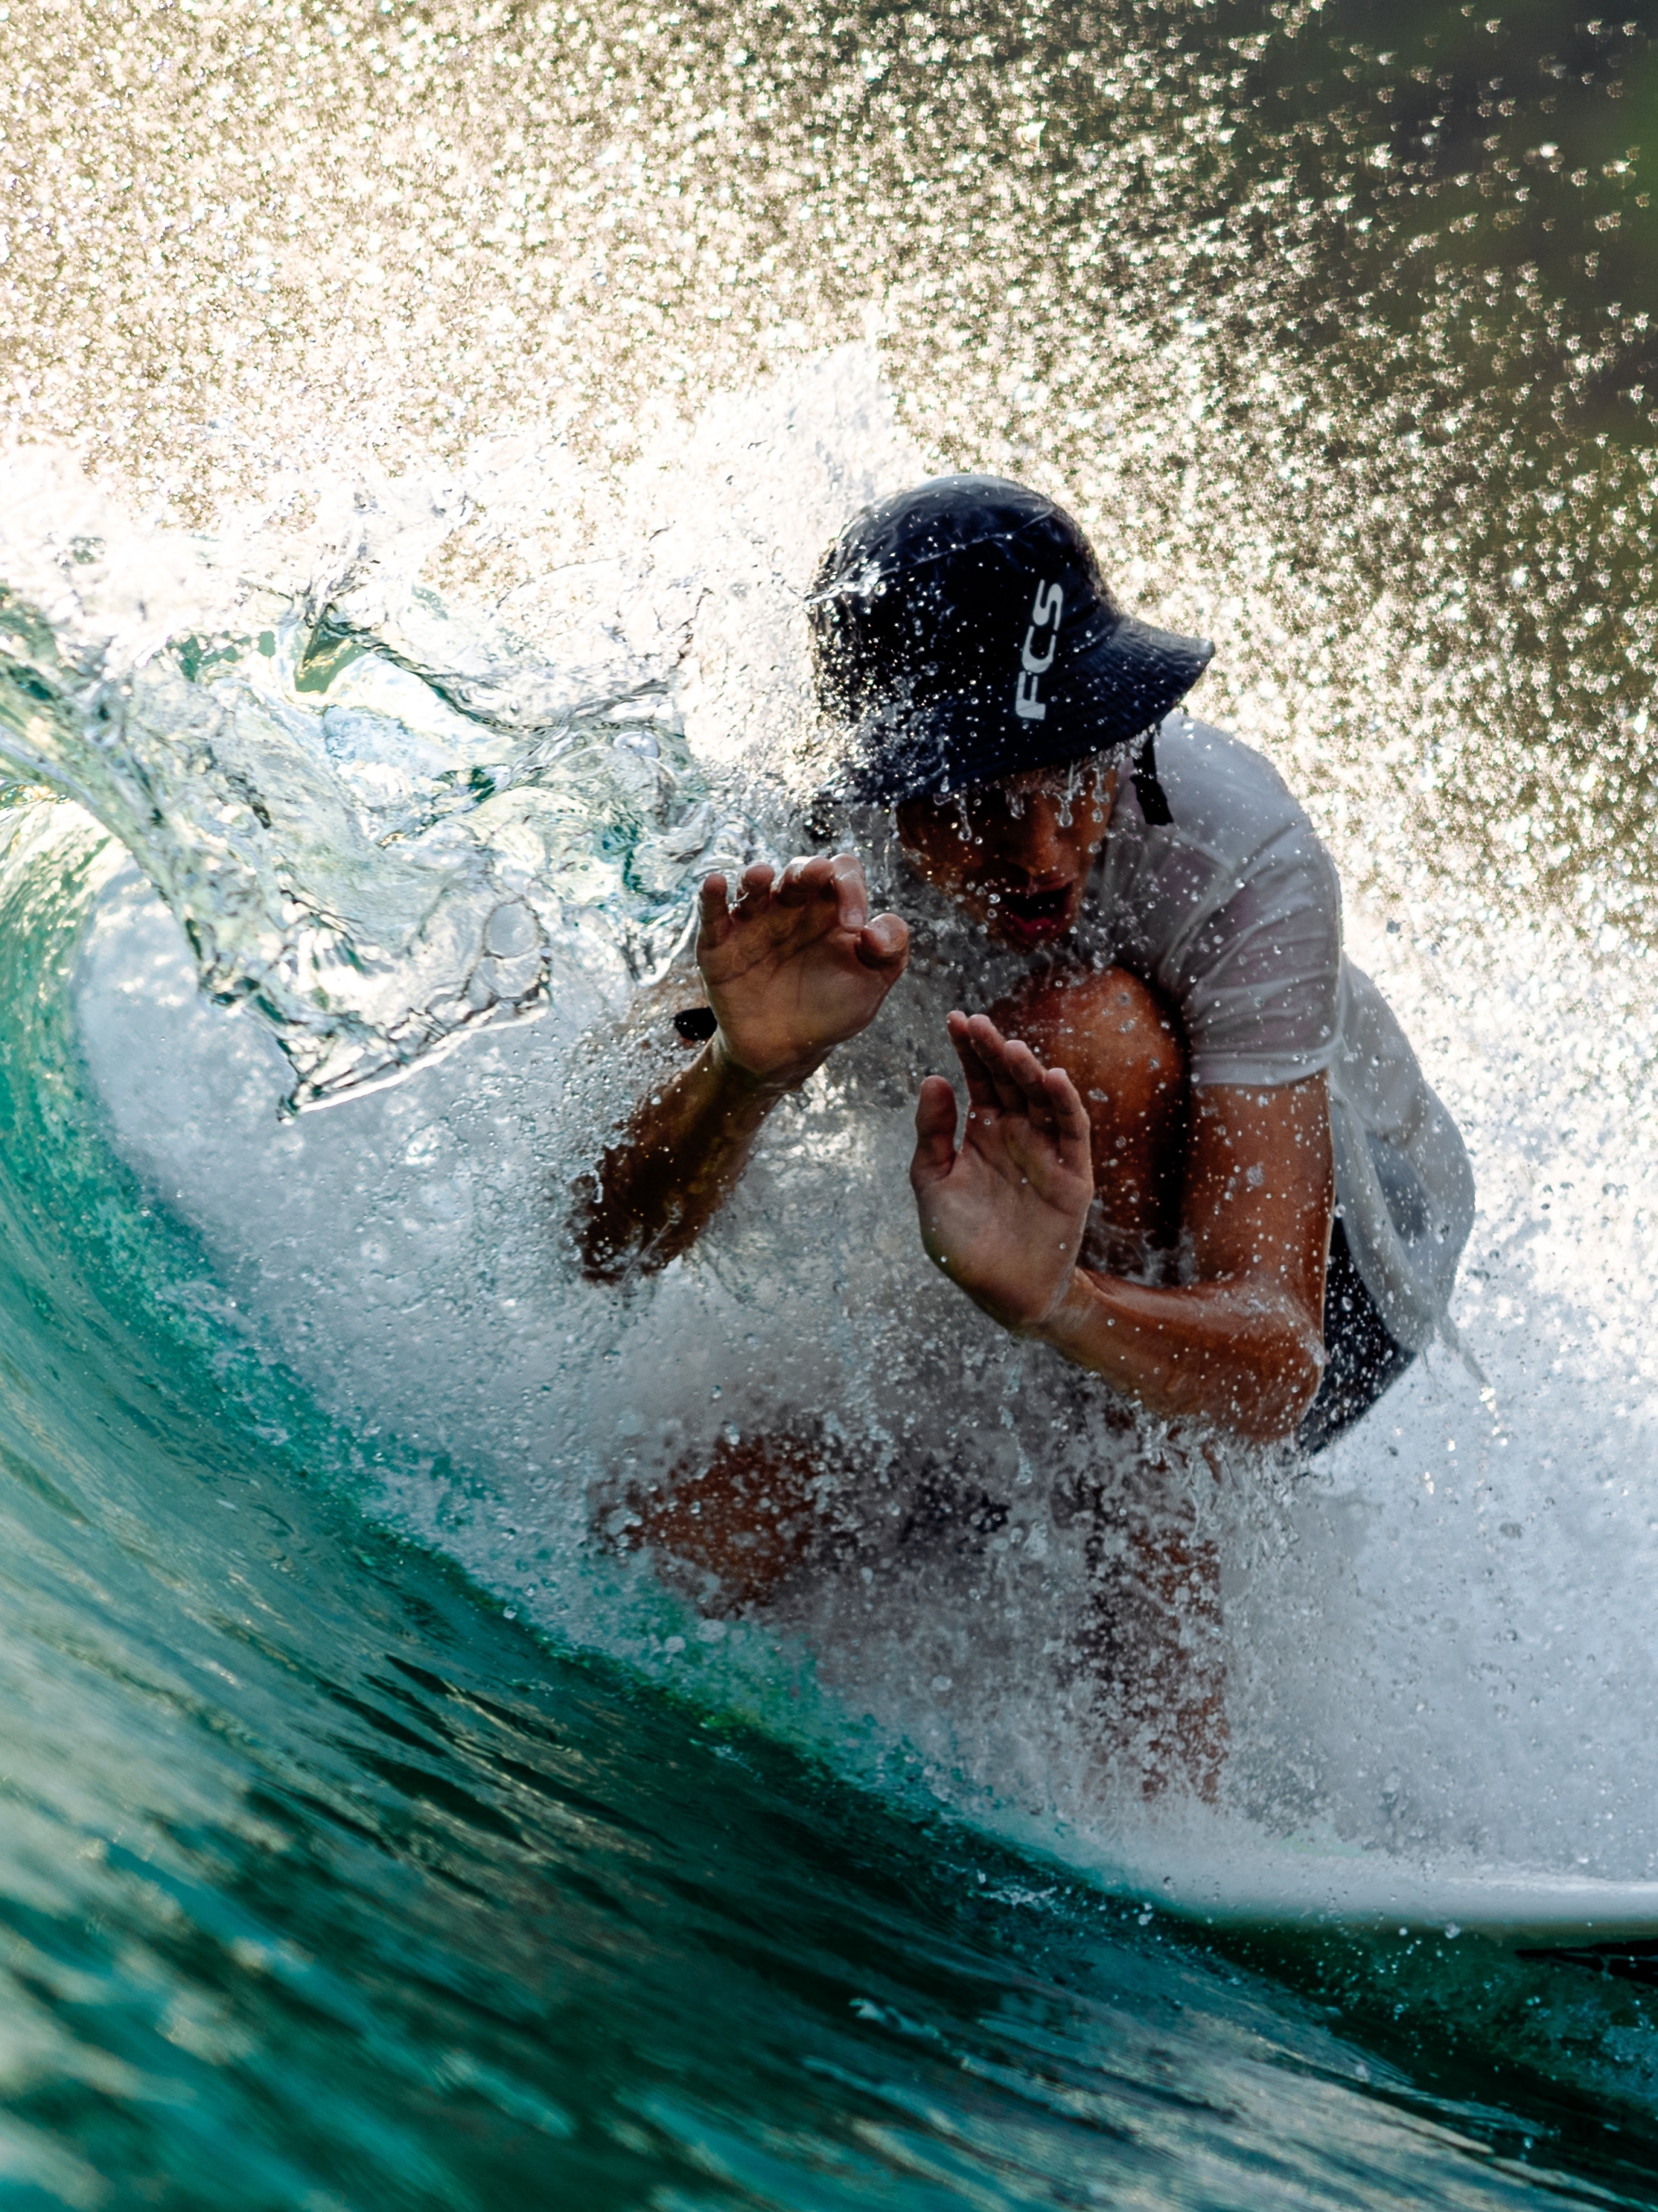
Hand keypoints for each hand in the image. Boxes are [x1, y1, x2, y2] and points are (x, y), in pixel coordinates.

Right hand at [697, 854, 908, 1086]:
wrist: (786, 1051)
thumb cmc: (831, 1010)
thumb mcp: (872, 983)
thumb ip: (891, 951)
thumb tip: (877, 928)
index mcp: (830, 908)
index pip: (841, 874)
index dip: (850, 887)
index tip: (855, 925)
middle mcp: (791, 907)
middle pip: (798, 871)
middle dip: (806, 869)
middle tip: (816, 874)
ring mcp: (754, 922)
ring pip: (753, 886)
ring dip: (756, 876)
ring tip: (761, 875)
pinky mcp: (720, 945)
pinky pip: (712, 914)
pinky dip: (711, 897)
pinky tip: (715, 883)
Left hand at [909, 1013, 1094, 1333]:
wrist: (1000, 1294)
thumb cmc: (962, 1244)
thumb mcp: (933, 1184)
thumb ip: (932, 1135)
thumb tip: (932, 1078)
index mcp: (982, 1132)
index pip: (978, 1079)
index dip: (968, 1049)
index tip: (954, 1018)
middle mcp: (1016, 1134)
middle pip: (1009, 1080)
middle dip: (994, 1050)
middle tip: (978, 1022)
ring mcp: (1046, 1151)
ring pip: (1042, 1098)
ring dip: (1029, 1070)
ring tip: (1011, 1047)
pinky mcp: (1073, 1174)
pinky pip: (1073, 1131)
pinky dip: (1065, 1103)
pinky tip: (1053, 1077)